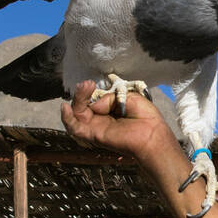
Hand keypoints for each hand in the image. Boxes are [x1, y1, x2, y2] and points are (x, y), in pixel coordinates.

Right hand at [60, 80, 176, 169]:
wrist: (151, 134)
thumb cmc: (145, 117)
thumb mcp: (128, 98)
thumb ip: (109, 98)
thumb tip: (95, 105)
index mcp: (109, 110)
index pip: (91, 99)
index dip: (88, 91)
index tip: (91, 83)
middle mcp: (100, 119)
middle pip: (81, 106)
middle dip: (81, 94)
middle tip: (88, 84)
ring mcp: (95, 127)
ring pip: (75, 115)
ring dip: (76, 100)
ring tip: (84, 89)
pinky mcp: (93, 135)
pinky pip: (75, 128)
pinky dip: (67, 118)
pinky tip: (65, 107)